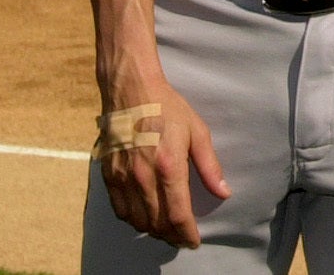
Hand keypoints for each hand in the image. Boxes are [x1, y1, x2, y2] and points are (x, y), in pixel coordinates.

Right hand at [98, 82, 229, 248]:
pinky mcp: (109, 176)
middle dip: (172, 236)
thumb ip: (210, 166)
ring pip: (138, 220)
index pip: (178, 214)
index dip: (187, 233)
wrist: (132, 93)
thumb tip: (224, 192)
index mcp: (169, 167)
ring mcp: (123, 178)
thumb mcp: (197, 132)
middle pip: (157, 222)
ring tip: (167, 231)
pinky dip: (133, 220)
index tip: (194, 241)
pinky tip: (144, 218)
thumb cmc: (168, 110)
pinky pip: (120, 210)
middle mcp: (143, 177)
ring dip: (153, 231)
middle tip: (182, 238)